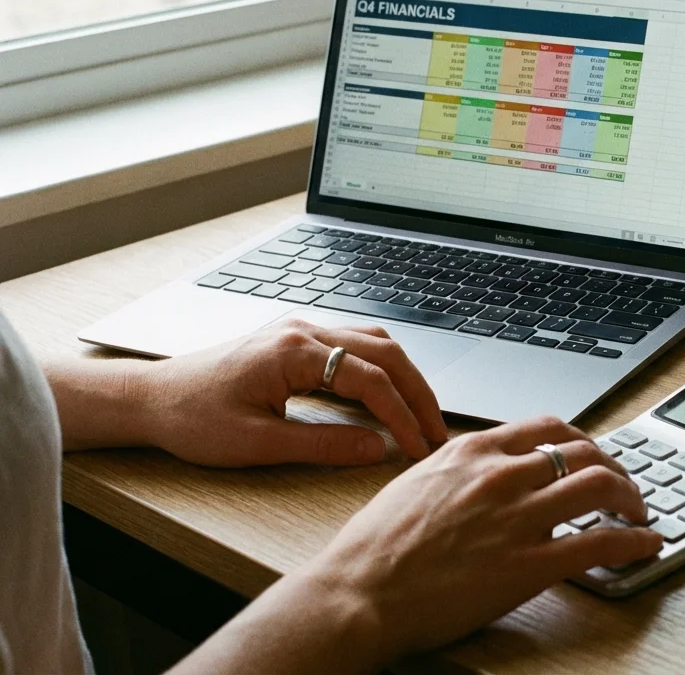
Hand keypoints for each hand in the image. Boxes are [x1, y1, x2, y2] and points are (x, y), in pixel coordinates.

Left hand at [137, 318, 445, 465]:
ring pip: (375, 342)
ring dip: (405, 377)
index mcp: (294, 351)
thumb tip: (378, 450)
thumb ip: (324, 445)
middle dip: (418, 393)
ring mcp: (300, 330)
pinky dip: (383, 369)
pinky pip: (356, 344)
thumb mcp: (258, 443)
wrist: (149, 398)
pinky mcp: (296, 340)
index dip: (402, 415)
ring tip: (421, 415)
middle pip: (386, 352)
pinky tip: (389, 395)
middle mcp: (303, 330)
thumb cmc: (192, 419)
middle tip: (438, 432)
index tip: (419, 448)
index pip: (371, 379)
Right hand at [175, 416, 664, 672]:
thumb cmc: (374, 549)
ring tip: (640, 511)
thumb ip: (459, 470)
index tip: (594, 455)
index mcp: (472, 451)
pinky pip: (601, 541)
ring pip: (601, 485)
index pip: (549, 427)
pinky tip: (647, 543)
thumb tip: (487, 469)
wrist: (356, 594)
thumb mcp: (416, 483)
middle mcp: (500, 474)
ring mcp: (517, 517)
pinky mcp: (529, 564)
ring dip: (632, 497)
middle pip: (584, 450)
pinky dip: (635, 539)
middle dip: (615, 466)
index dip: (583, 441)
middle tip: (625, 485)